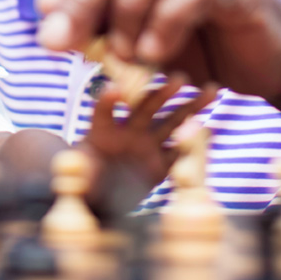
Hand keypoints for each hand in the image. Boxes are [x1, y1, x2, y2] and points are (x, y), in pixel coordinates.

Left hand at [35, 0, 280, 102]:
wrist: (270, 63)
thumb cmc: (200, 47)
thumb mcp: (139, 38)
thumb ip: (102, 29)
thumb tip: (52, 32)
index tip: (42, 12)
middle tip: (60, 41)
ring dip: (127, 10)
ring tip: (120, 55)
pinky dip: (167, 21)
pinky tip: (153, 53)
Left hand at [81, 73, 216, 216]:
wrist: (100, 200)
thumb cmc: (82, 183)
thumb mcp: (75, 176)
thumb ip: (75, 170)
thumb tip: (68, 165)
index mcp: (102, 132)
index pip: (103, 111)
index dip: (108, 100)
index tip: (116, 89)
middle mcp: (128, 132)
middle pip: (146, 107)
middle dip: (162, 93)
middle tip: (179, 79)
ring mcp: (147, 146)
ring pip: (171, 122)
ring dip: (190, 106)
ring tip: (211, 89)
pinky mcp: (160, 165)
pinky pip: (181, 152)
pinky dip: (195, 142)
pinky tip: (212, 126)